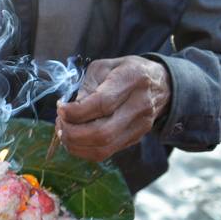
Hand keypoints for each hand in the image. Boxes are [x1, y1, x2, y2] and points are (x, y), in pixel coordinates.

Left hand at [55, 56, 171, 161]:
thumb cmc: (126, 72)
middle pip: (102, 132)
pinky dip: (83, 150)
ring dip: (75, 144)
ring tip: (64, 131)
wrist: (160, 85)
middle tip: (60, 122)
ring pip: (103, 148)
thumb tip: (70, 109)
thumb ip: (87, 86)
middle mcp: (139, 106)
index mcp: (131, 80)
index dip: (76, 111)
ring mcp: (139, 126)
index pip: (102, 104)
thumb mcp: (105, 66)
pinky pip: (105, 152)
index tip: (61, 109)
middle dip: (73, 132)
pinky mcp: (135, 138)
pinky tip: (74, 139)